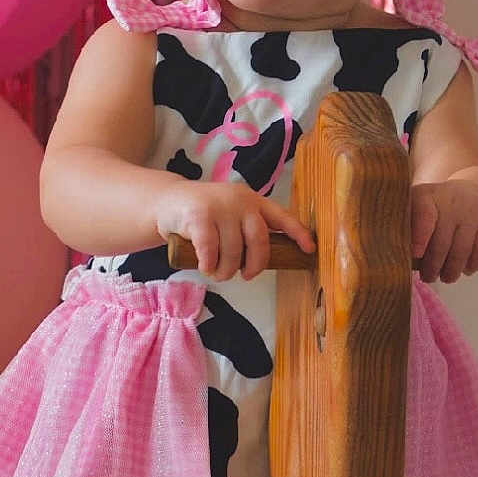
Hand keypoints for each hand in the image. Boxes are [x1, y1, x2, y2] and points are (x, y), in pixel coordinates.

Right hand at [155, 179, 314, 281]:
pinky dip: (209, 264)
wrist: (168, 202)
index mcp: (254, 201)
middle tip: (244, 276)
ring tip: (217, 273)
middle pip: (259, 241)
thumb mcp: (232, 216)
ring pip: (233, 251)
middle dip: (254, 265)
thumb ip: (248, 230)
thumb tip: (267, 260)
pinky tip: (205, 266)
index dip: (298, 234)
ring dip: (226, 270)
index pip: (282, 217)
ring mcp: (219, 206)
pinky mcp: (198, 215)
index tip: (309, 250)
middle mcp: (241, 200)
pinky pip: (210, 250)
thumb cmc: (205, 216)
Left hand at [410, 181, 477, 283]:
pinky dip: (474, 262)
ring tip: (446, 278)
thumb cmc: (432, 210)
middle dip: (433, 265)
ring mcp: (473, 205)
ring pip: (462, 247)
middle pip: (442, 240)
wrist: (464, 193)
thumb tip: (398, 258)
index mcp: (426, 194)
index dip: (420, 235)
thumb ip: (405, 229)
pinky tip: (467, 270)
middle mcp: (451, 196)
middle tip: (428, 278)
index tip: (416, 254)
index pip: (424, 214)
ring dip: (453, 269)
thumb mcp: (414, 211)